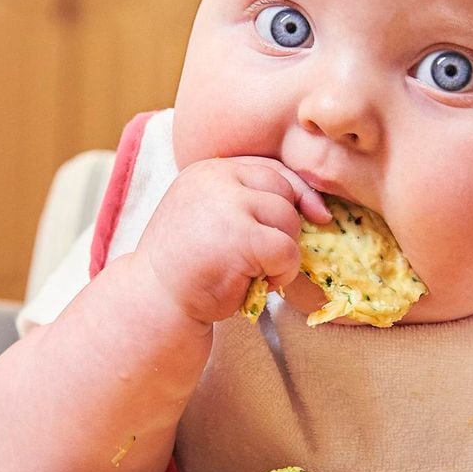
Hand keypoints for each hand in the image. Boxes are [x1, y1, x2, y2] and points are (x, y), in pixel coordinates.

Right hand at [138, 156, 329, 323]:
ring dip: (283, 253)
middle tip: (263, 259)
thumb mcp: (212, 218)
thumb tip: (319, 208)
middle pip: (283, 191)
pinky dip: (282, 273)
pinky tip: (257, 284)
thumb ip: (248, 202)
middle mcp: (216, 179)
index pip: (270, 169)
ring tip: (254, 272)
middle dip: (286, 227)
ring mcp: (228, 206)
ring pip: (289, 220)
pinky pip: (287, 250)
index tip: (316, 215)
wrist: (152, 302)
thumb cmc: (188, 267)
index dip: (298, 192)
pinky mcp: (241, 237)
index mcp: (208, 170)